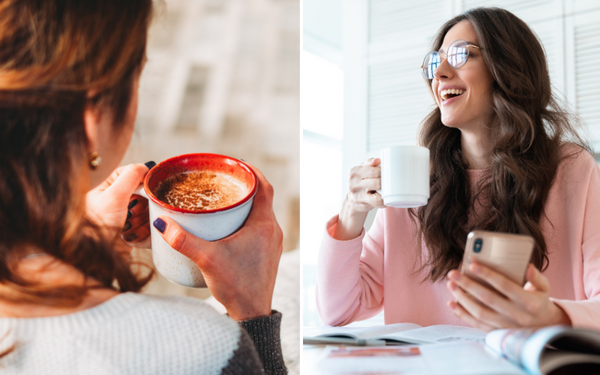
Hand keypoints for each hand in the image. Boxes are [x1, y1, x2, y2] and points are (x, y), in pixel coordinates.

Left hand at [86, 163, 151, 245]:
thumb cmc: (97, 226)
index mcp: (109, 188)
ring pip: (149, 211)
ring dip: (143, 221)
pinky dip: (144, 233)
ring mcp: (127, 217)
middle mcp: (118, 202)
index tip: (147, 186)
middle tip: (131, 212)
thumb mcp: (113, 195)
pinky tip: (131, 237)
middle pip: (145, 194)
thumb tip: (146, 165)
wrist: (96, 257)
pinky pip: (150, 228)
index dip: (142, 179)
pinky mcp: (134, 232)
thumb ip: (130, 176)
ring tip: (128, 228)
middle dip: (143, 205)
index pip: (132, 173)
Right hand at [152, 165, 282, 320]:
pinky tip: (227, 226)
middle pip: (261, 198)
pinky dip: (245, 220)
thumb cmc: (237, 286)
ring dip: (244, 205)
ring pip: (260, 213)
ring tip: (221, 200)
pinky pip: (258, 227)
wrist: (252, 314)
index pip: (264, 186)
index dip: (250, 171)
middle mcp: (273, 230)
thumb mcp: (207, 260)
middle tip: (220, 182)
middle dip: (242, 187)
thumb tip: (161, 223)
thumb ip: (183, 240)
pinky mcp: (266, 254)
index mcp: (264, 224)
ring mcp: (271, 243)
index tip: (234, 164)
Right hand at [334, 157, 385, 239]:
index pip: (373, 171)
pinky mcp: (361, 204)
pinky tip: (386, 199)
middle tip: (391, 182)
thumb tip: (378, 160)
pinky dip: (384, 201)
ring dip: (385, 192)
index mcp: (354, 171)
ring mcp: (356, 195)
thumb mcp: (363, 169)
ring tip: (389, 190)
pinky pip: (377, 202)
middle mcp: (353, 183)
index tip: (388, 173)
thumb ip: (370, 163)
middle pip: (376, 182)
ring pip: (377, 194)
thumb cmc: (361, 182)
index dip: (383, 172)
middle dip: (386, 183)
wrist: (352, 199)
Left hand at [446, 260, 570, 331]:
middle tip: (453, 273)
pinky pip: (477, 324)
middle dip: (468, 284)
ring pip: (480, 312)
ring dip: (462, 298)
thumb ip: (536, 276)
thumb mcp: (543, 288)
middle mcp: (516, 315)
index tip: (472, 263)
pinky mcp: (497, 332)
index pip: (505, 286)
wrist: (544, 327)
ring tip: (451, 285)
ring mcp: (506, 326)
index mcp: (529, 302)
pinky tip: (452, 303)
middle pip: (487, 298)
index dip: (488, 275)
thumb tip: (528, 266)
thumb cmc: (539, 301)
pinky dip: (463, 314)